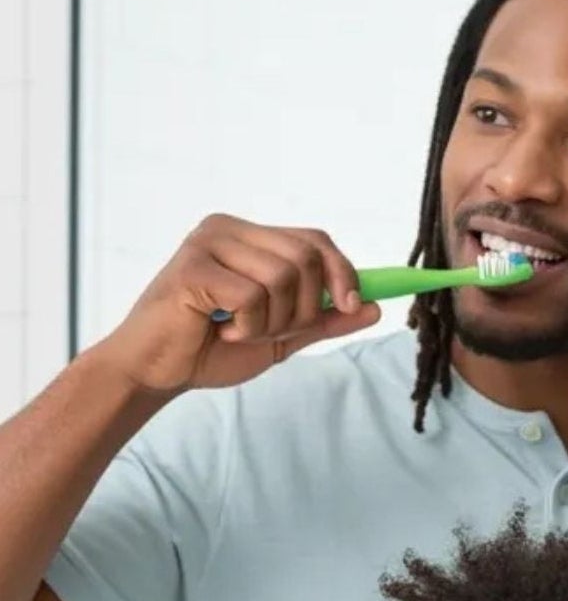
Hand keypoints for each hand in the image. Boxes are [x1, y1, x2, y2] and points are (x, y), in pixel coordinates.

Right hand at [96, 215, 380, 394]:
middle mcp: (228, 229)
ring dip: (273, 322)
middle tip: (268, 331)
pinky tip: (219, 330)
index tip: (353, 305)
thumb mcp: (282, 336)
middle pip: (307, 258)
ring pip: (284, 278)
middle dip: (304, 309)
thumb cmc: (212, 349)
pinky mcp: (192, 266)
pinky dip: (247, 327)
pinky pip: (253, 296)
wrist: (159, 371)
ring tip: (239, 331)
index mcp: (250, 238)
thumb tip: (375, 307)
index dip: (344, 272)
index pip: (316, 240)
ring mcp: (208, 243)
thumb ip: (325, 320)